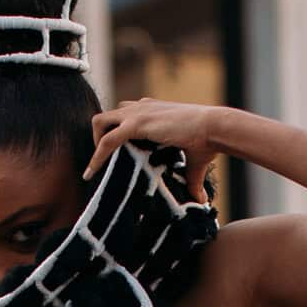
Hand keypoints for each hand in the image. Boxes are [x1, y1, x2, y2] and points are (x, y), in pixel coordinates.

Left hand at [84, 99, 218, 198]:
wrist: (214, 128)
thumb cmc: (209, 142)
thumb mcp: (193, 160)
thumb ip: (191, 178)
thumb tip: (201, 199)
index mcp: (152, 110)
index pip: (124, 115)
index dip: (116, 133)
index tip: (114, 156)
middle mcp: (141, 107)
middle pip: (107, 116)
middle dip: (100, 137)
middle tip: (105, 162)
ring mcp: (137, 113)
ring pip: (100, 121)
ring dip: (95, 144)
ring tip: (97, 167)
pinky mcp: (136, 124)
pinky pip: (107, 140)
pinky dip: (97, 157)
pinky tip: (92, 173)